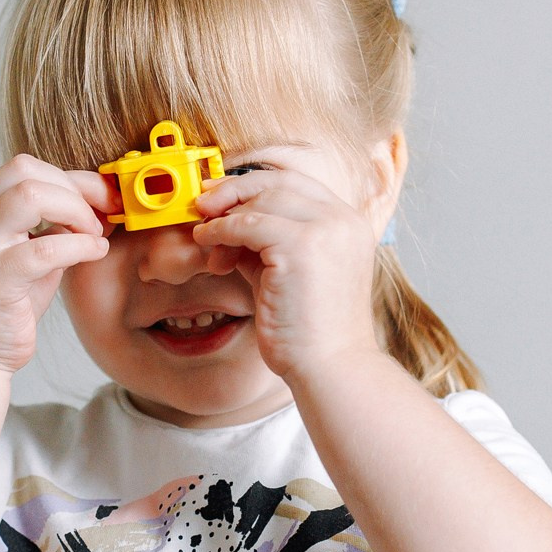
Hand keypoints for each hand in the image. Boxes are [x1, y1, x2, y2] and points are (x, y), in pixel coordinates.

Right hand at [0, 155, 115, 373]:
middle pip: (26, 170)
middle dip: (75, 189)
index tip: (104, 198)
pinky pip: (44, 248)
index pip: (26, 167)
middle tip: (101, 217)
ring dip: (75, 211)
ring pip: (30, 196)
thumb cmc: (8, 304)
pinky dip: (79, 247)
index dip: (72, 177)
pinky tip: (94, 254)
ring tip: (92, 236)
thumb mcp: (34, 252)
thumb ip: (57, 225)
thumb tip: (99, 200)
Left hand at [189, 154, 382, 383]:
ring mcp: (326, 230)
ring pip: (262, 199)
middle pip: (279, 182)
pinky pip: (248, 223)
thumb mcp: (290, 274)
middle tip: (202, 205)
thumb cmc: (311, 332)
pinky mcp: (302, 247)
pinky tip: (208, 244)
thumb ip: (266, 245)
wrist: (330, 369)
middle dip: (234, 190)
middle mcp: (343, 221)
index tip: (220, 192)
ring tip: (204, 236)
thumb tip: (226, 225)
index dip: (255, 183)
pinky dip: (221, 230)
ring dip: (225, 214)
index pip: (298, 183)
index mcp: (349, 224)